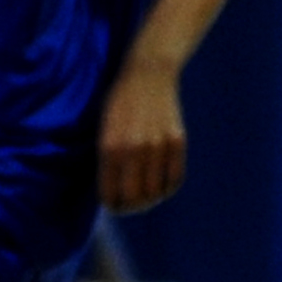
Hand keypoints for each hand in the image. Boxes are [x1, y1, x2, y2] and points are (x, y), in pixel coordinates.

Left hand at [101, 60, 187, 213]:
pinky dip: (167, 188)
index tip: (115, 206)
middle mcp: (134, 149)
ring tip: (147, 196)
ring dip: (151, 199)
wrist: (147, 74)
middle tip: (131, 205)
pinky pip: (174, 179)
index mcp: (110, 147)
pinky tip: (161, 185)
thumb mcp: (104, 130)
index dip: (113, 205)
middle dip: (132, 207)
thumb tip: (115, 192)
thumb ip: (108, 160)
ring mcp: (158, 145)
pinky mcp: (177, 141)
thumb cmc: (120, 103)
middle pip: (135, 198)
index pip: (110, 194)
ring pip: (156, 192)